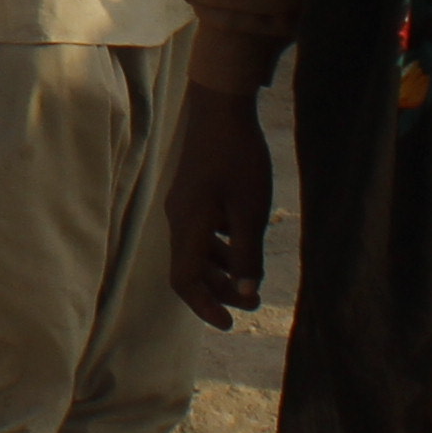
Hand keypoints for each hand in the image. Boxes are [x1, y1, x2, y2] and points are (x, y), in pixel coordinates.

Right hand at [169, 83, 274, 326]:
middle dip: (220, 291)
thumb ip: (247, 254)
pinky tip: (243, 243)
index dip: (204, 306)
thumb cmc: (238, 159)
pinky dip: (220, 248)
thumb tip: (247, 293)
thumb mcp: (250, 211)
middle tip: (252, 303)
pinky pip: (202, 232)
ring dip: (222, 270)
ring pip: (197, 251)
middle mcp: (179, 219)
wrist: (220, 108)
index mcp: (188, 226)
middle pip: (191, 269)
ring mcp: (184, 205)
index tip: (228, 324)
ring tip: (252, 277)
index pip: (185, 280)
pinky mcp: (193, 194)